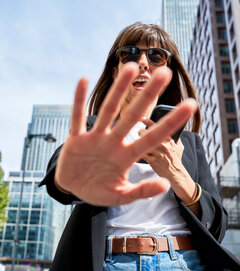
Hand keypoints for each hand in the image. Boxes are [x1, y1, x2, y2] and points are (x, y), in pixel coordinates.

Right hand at [55, 63, 196, 205]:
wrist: (74, 188)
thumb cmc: (99, 191)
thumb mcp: (121, 196)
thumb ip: (141, 190)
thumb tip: (165, 185)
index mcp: (126, 156)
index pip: (152, 137)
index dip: (170, 123)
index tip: (189, 105)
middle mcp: (113, 142)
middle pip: (132, 116)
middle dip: (147, 96)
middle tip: (164, 72)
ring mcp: (95, 138)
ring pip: (108, 111)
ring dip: (118, 90)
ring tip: (131, 67)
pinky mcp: (76, 138)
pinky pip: (77, 117)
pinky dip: (79, 100)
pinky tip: (84, 80)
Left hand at [139, 118, 200, 217]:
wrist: (176, 175)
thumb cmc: (176, 161)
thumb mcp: (179, 146)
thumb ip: (174, 137)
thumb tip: (170, 128)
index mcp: (169, 139)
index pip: (156, 125)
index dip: (147, 121)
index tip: (142, 120)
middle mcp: (163, 144)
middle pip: (144, 132)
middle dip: (140, 133)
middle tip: (139, 135)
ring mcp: (157, 153)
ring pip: (140, 141)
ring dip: (137, 142)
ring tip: (138, 145)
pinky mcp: (152, 161)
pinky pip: (141, 153)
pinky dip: (136, 153)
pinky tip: (137, 154)